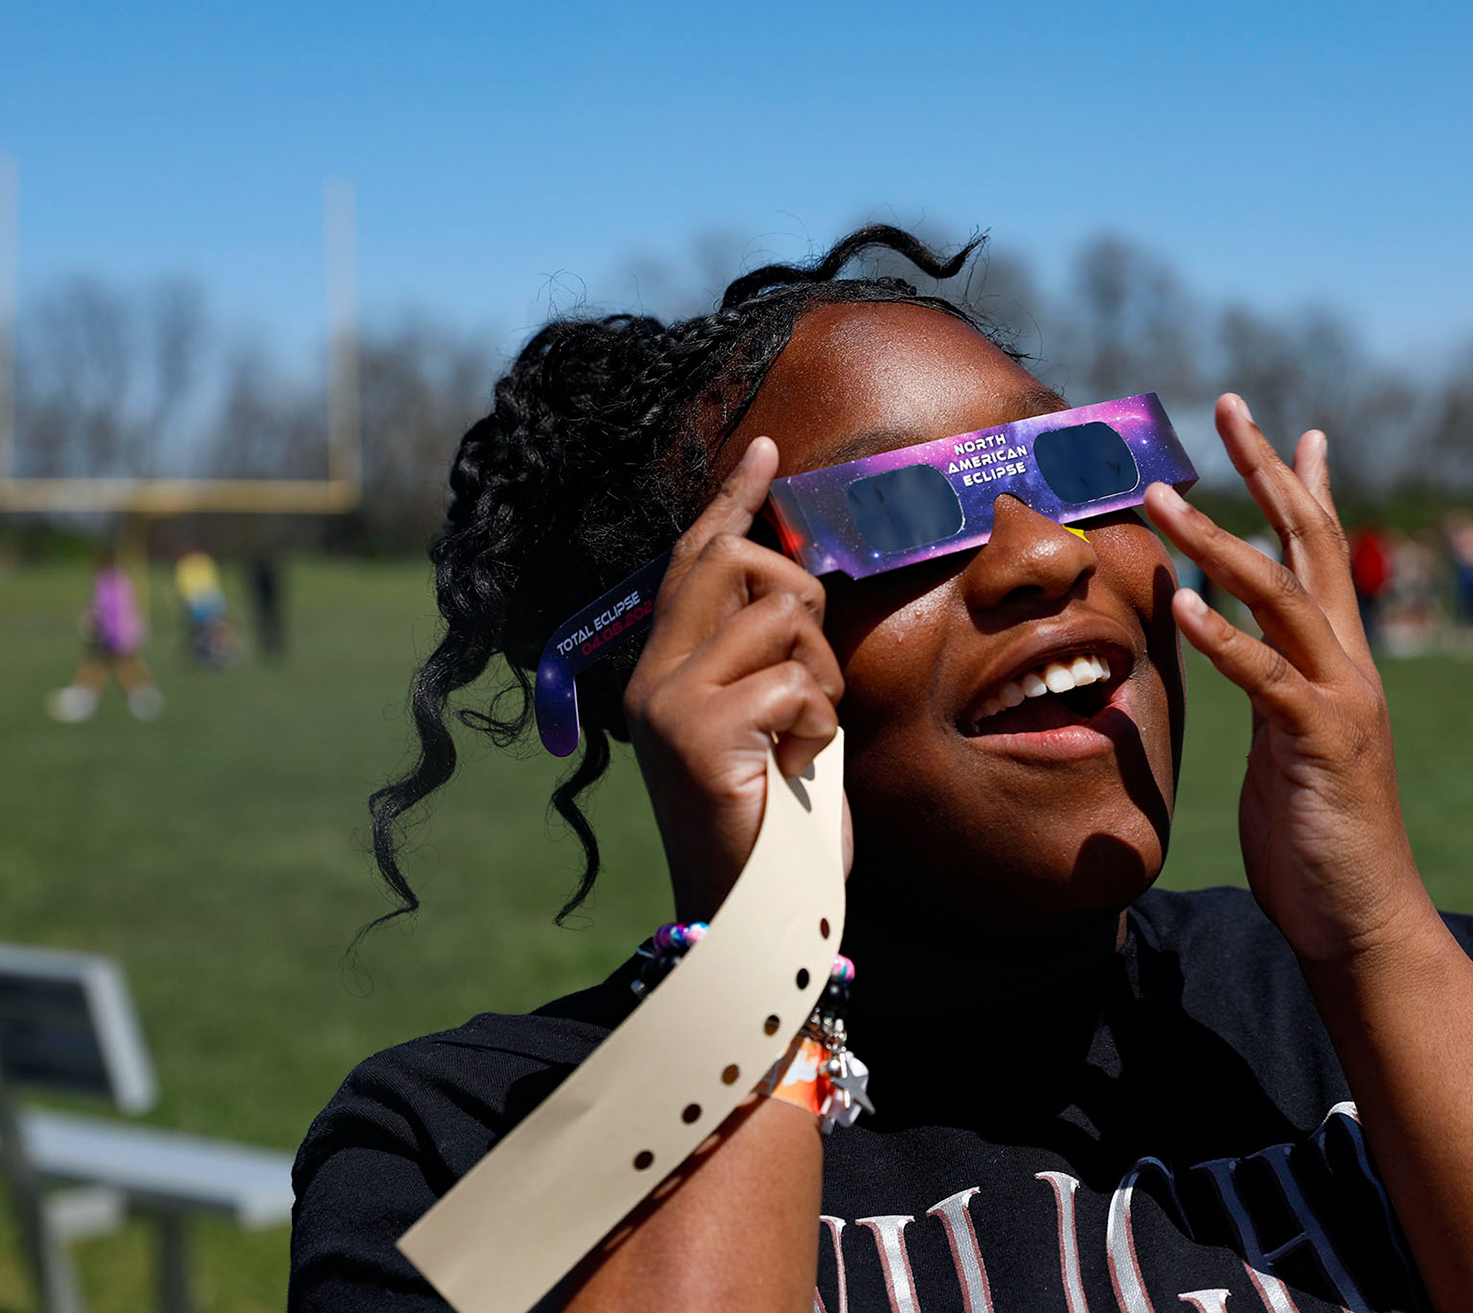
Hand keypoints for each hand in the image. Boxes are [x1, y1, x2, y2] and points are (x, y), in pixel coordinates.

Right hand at [624, 438, 850, 921]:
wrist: (752, 921)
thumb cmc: (775, 829)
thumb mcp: (773, 724)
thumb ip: (770, 657)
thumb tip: (799, 583)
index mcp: (663, 670)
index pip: (695, 559)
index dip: (733, 500)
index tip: (765, 448)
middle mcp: (652, 677)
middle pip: (734, 561)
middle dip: (797, 591)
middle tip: (810, 668)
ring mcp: (668, 703)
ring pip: (781, 618)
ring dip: (820, 678)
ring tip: (801, 742)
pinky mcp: (698, 734)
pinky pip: (796, 684)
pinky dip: (819, 726)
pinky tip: (796, 773)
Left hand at [1142, 395, 1431, 963]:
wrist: (1362, 918)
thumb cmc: (1315, 832)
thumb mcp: (1282, 739)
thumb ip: (1267, 684)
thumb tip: (1236, 647)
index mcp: (1336, 658)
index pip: (1318, 550)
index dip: (1300, 483)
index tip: (1281, 425)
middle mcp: (1347, 662)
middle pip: (1310, 542)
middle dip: (1270, 470)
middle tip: (1229, 404)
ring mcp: (1340, 698)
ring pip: (1281, 596)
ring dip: (1217, 542)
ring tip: (1160, 496)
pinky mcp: (1321, 743)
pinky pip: (1267, 679)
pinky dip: (1224, 639)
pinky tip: (1180, 606)